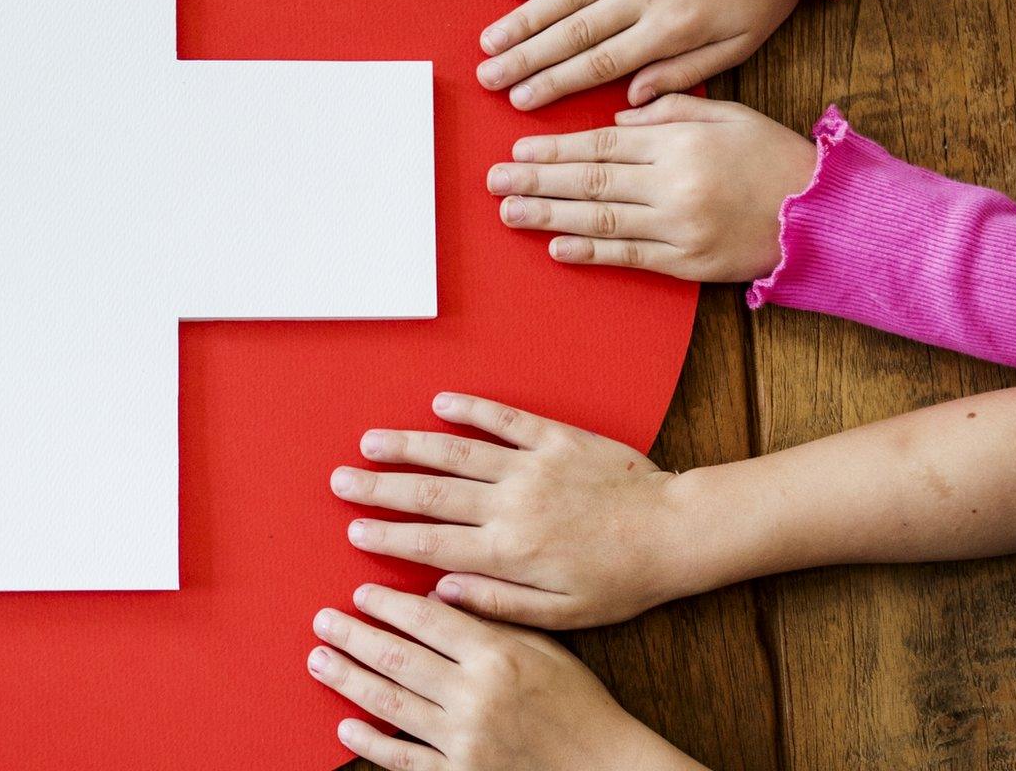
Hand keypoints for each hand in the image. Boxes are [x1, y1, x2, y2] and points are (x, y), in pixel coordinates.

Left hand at [307, 583, 705, 769]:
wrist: (607, 768)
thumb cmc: (579, 702)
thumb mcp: (547, 646)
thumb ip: (494, 617)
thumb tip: (440, 591)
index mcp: (497, 656)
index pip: (426, 620)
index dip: (387, 604)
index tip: (360, 592)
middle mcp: (475, 697)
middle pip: (397, 658)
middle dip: (353, 636)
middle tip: (322, 620)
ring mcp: (464, 741)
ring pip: (390, 704)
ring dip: (348, 680)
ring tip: (319, 660)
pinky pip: (403, 760)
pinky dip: (370, 744)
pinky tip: (345, 727)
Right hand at [335, 392, 711, 628]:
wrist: (674, 532)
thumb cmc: (620, 581)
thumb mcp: (562, 613)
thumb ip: (498, 601)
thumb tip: (444, 590)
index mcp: (508, 551)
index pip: (431, 543)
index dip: (387, 537)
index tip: (355, 531)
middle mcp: (511, 504)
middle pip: (429, 493)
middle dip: (378, 487)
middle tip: (340, 480)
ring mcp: (531, 466)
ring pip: (456, 451)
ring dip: (409, 445)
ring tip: (371, 441)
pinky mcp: (556, 437)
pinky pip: (505, 418)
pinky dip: (470, 408)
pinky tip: (439, 402)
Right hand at [479, 0, 814, 109]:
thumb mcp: (740, 46)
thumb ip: (685, 74)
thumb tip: (632, 97)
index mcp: (674, 27)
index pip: (600, 63)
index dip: (555, 84)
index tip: (520, 100)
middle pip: (572, 31)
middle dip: (524, 57)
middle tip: (487, 77)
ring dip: (522, 18)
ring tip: (488, 41)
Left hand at [486, 95, 816, 281]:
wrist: (826, 215)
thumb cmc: (774, 158)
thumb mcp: (728, 114)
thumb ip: (670, 108)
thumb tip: (616, 115)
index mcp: (681, 142)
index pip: (603, 142)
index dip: (555, 147)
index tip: (518, 148)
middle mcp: (675, 183)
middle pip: (591, 179)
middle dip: (537, 179)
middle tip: (494, 180)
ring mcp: (680, 227)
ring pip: (601, 218)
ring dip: (549, 215)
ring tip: (509, 212)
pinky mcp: (688, 263)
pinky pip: (630, 257)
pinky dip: (590, 252)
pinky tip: (556, 246)